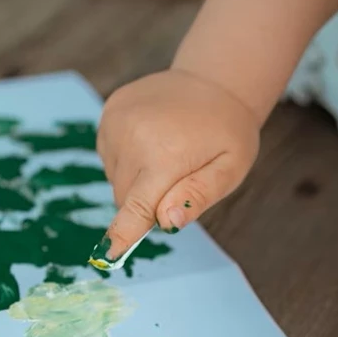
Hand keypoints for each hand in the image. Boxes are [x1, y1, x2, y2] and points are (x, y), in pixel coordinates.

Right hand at [96, 69, 260, 257]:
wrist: (214, 80)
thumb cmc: (227, 131)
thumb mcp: (231, 168)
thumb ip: (199, 196)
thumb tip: (167, 221)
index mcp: (167, 154)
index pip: (138, 205)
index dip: (123, 233)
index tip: (107, 256)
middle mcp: (134, 136)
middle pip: (126, 197)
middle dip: (146, 201)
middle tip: (177, 179)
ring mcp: (117, 121)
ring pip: (116, 178)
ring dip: (137, 179)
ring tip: (166, 153)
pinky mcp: (109, 112)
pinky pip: (109, 156)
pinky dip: (127, 158)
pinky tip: (151, 140)